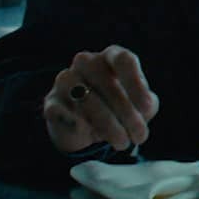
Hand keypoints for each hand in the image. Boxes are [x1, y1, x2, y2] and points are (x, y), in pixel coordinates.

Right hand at [42, 46, 159, 154]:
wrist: (86, 128)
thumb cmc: (121, 109)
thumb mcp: (140, 106)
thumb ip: (147, 104)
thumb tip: (143, 110)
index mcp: (110, 57)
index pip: (123, 60)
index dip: (136, 84)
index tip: (146, 108)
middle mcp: (86, 62)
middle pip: (107, 84)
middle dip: (127, 114)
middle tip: (140, 136)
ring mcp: (65, 79)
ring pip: (86, 99)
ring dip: (108, 125)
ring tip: (122, 142)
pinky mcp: (51, 102)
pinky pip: (63, 112)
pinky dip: (79, 125)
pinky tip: (90, 133)